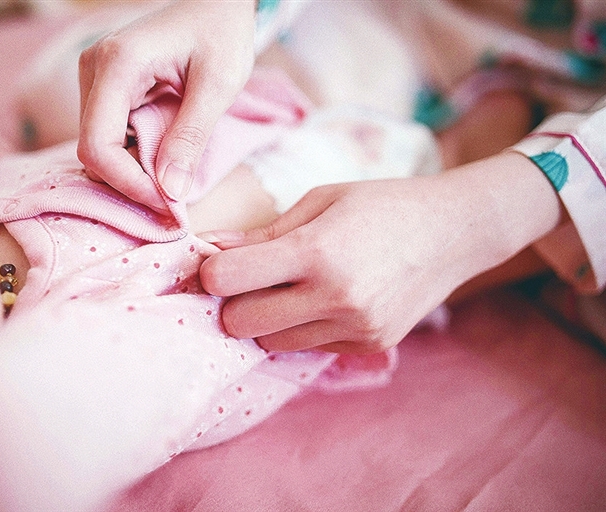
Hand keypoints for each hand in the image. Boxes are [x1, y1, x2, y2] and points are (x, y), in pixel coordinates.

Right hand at [78, 0, 256, 211]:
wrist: (216, 3)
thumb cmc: (222, 32)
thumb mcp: (218, 84)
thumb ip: (192, 137)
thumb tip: (171, 191)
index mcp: (118, 63)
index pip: (98, 144)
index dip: (128, 184)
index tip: (167, 205)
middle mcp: (94, 69)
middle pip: (94, 150)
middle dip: (130, 183)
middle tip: (172, 204)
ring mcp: (95, 78)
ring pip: (99, 146)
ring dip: (132, 171)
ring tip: (172, 182)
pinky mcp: (105, 88)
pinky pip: (109, 135)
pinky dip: (133, 156)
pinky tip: (162, 161)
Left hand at [200, 154, 561, 352]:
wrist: (456, 231)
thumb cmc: (382, 203)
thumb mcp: (321, 200)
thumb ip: (264, 232)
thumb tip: (211, 250)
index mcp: (317, 251)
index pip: (226, 279)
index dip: (213, 270)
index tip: (222, 261)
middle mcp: (335, 297)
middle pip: (240, 323)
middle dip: (234, 302)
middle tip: (251, 279)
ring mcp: (355, 327)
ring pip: (270, 342)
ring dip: (267, 317)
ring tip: (293, 286)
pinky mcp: (369, 344)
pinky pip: (307, 347)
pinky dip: (302, 327)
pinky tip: (324, 299)